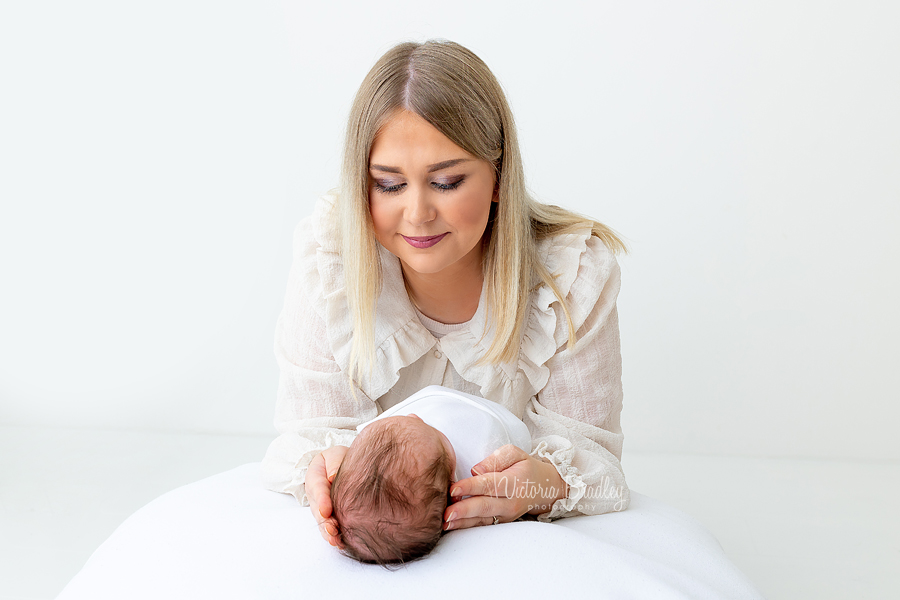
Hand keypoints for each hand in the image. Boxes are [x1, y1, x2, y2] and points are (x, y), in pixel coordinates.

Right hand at [305, 445, 348, 546]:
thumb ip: (334, 463)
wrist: (340, 465)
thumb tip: (334, 476)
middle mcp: (315, 494)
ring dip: (327, 531)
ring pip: (322, 520)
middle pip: (317, 509)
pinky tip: (340, 543)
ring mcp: (320, 506)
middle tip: (332, 530)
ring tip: (335, 540)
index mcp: (315, 476)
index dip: (322, 500)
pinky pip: (328, 525)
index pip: (317, 488)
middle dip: (324, 521)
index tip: (326, 511)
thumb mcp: (336, 454)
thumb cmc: (339, 459)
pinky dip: (333, 535)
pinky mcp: (329, 515)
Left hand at [442, 444, 566, 530]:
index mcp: (514, 482)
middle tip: (447, 513)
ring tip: (445, 523)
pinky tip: (452, 526)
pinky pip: (483, 525)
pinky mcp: (501, 522)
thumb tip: (476, 470)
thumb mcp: (515, 453)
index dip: (471, 487)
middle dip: (464, 510)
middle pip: (485, 506)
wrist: (544, 488)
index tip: (453, 489)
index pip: (490, 484)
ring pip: (483, 519)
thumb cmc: (525, 467)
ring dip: (463, 522)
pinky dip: (467, 526)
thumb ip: (496, 459)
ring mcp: (507, 515)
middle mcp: (511, 502)